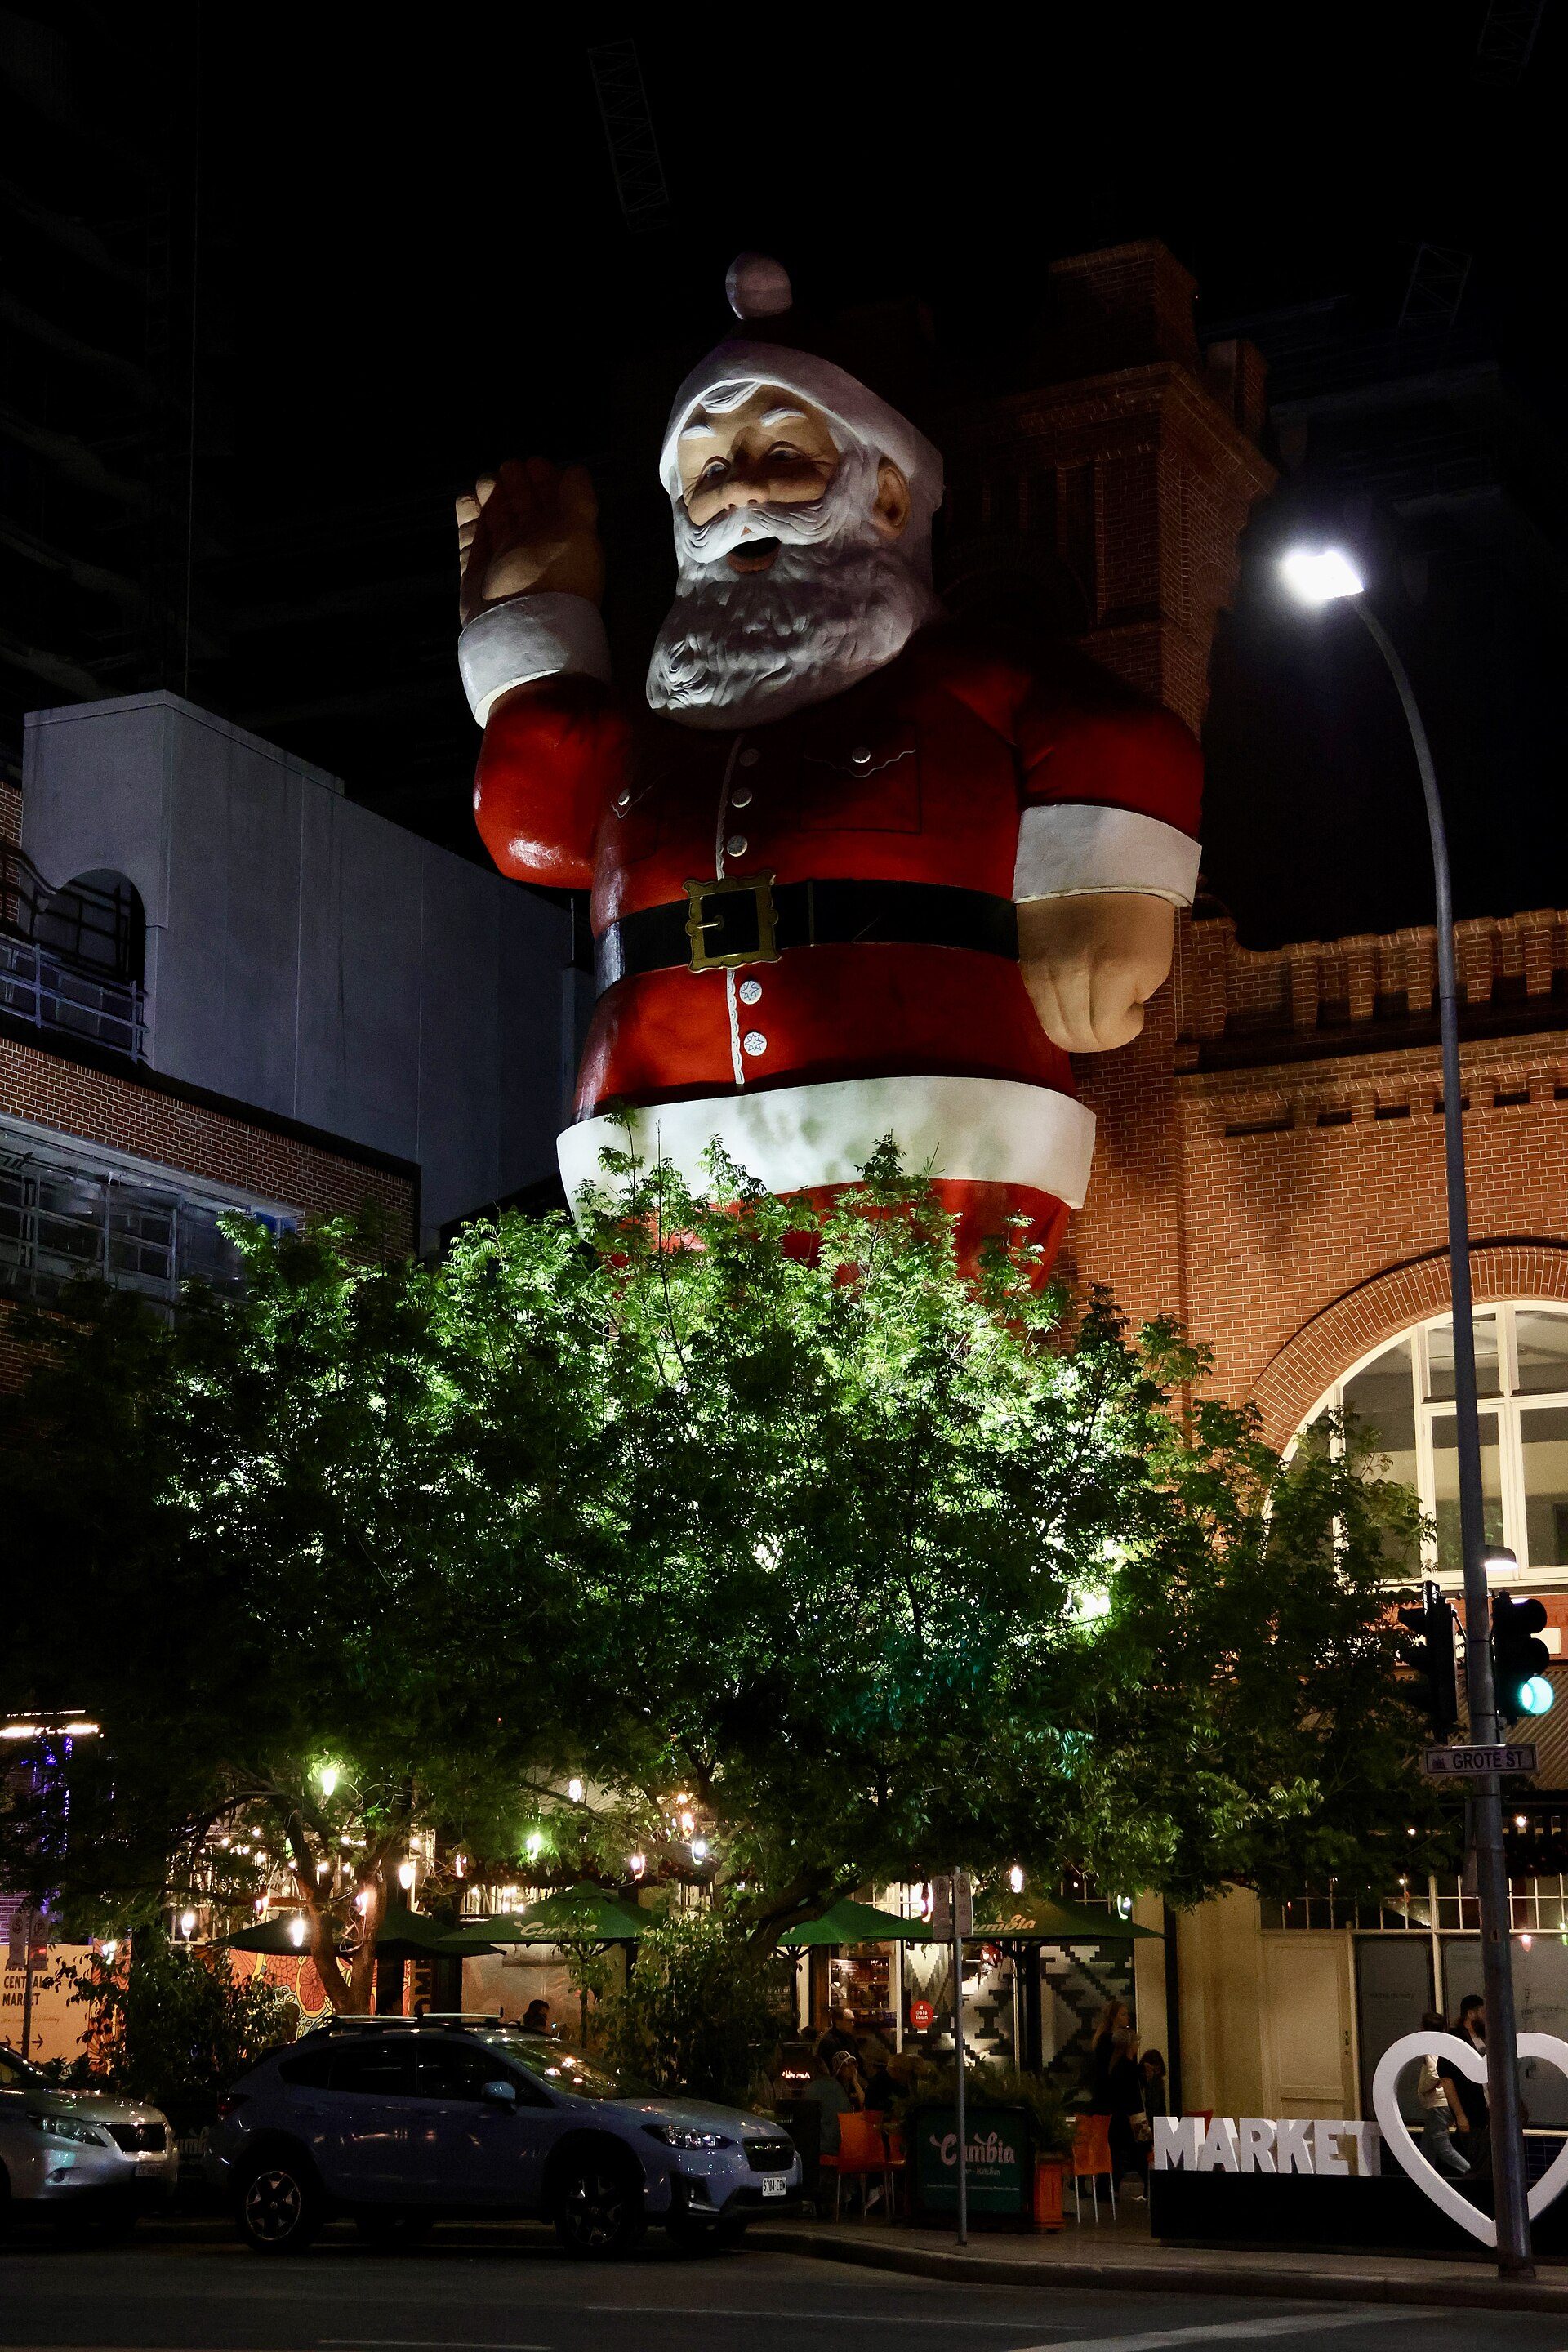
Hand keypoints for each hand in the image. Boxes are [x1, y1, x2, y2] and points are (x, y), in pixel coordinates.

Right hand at [456, 457, 603, 622]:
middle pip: (525, 509)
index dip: (546, 482)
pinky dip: (469, 516)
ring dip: (494, 496)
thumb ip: (579, 499)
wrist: (519, 626)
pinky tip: (467, 497)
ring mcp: (505, 560)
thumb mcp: (578, 532)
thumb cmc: (554, 576)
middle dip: (518, 485)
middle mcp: (535, 550)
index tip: (535, 463)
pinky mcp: (477, 570)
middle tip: (510, 467)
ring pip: (498, 520)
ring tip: (488, 479)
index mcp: (564, 540)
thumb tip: (576, 471)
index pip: (555, 504)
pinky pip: (471, 537)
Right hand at [1018, 892, 1175, 1052]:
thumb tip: (1113, 1013)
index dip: (1126, 1029)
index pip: (1106, 1033)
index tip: (1136, 1009)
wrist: (1099, 860)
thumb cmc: (1140, 909)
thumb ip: (1134, 996)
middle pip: (1075, 1038)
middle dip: (1100, 1036)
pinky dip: (1058, 1009)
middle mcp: (1070, 976)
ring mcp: (1042, 969)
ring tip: (1093, 1007)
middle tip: (1114, 1016)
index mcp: (1111, 973)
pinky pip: (1039, 1005)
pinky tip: (1074, 993)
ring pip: (1052, 1028)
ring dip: (1077, 1027)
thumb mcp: (1156, 960)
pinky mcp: (1025, 962)